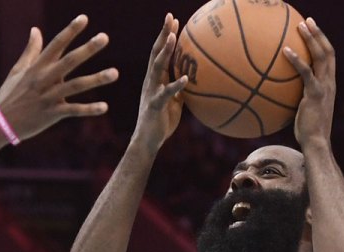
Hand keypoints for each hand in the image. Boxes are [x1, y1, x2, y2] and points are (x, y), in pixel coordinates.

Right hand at [0, 15, 117, 140]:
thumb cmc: (10, 94)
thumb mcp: (18, 70)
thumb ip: (31, 50)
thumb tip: (35, 30)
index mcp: (38, 67)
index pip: (56, 44)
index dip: (70, 31)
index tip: (84, 18)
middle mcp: (44, 79)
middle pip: (69, 61)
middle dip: (87, 49)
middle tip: (104, 37)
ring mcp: (49, 97)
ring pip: (76, 85)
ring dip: (96, 79)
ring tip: (115, 73)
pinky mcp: (52, 114)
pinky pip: (73, 111)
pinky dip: (89, 109)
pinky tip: (105, 107)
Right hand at [133, 14, 187, 151]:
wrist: (148, 141)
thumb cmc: (162, 121)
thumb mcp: (175, 101)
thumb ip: (180, 88)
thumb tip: (195, 79)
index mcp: (155, 79)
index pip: (160, 52)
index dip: (166, 36)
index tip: (174, 20)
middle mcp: (151, 81)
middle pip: (156, 52)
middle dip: (163, 34)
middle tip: (170, 18)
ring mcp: (151, 91)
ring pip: (157, 67)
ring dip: (165, 51)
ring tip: (173, 37)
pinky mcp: (155, 105)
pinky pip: (166, 93)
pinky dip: (175, 84)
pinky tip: (185, 78)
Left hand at [283, 18, 333, 147]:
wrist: (316, 143)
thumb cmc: (307, 131)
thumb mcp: (303, 110)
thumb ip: (298, 97)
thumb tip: (280, 93)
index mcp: (329, 85)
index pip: (329, 58)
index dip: (322, 42)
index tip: (312, 30)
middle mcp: (330, 83)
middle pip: (328, 51)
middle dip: (318, 34)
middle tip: (307, 21)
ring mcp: (325, 87)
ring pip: (321, 56)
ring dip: (311, 39)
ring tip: (300, 26)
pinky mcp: (316, 94)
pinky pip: (306, 72)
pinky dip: (297, 59)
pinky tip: (285, 51)